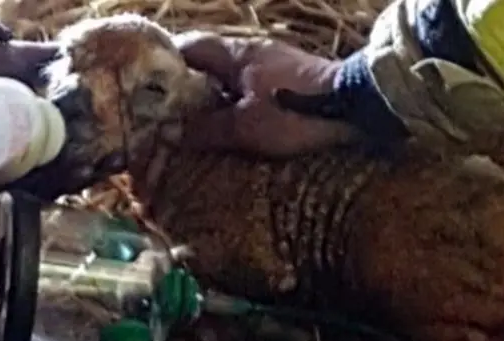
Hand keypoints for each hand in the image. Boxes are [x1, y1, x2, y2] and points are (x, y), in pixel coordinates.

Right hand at [175, 32, 353, 156]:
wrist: (355, 105)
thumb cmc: (294, 112)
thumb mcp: (246, 127)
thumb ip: (208, 129)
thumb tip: (171, 132)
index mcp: (236, 54)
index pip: (191, 46)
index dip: (167, 60)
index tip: (148, 79)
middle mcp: (253, 50)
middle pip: (210, 58)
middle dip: (188, 78)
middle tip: (169, 104)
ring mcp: (274, 61)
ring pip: (231, 71)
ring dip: (214, 89)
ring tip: (198, 114)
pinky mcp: (290, 76)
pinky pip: (251, 82)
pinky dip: (236, 96)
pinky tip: (234, 116)